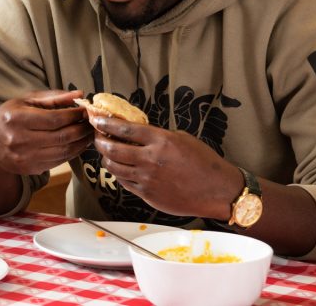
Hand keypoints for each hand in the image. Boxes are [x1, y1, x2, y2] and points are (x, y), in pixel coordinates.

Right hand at [0, 90, 92, 176]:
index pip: (54, 119)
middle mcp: (19, 140)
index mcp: (16, 118)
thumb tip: (79, 94)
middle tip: (91, 122)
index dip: (74, 115)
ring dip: (81, 142)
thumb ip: (52, 97)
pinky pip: (59, 161)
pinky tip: (77, 144)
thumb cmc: (8, 118)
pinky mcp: (31, 169)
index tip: (85, 111)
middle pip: (61, 136)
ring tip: (88, 133)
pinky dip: (72, 153)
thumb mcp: (24, 101)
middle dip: (81, 129)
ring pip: (63, 151)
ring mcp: (25, 157)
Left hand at [90, 116, 242, 219]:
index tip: (97, 120)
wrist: (218, 190)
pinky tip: (120, 168)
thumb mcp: (182, 139)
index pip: (125, 129)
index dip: (107, 124)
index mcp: (161, 141)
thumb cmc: (204, 162)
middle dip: (100, 141)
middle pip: (113, 149)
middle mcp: (151, 159)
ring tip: (106, 153)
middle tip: (97, 137)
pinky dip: (119, 174)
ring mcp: (147, 179)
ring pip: (115, 167)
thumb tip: (136, 133)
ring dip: (106, 158)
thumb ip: (158, 136)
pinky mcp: (148, 194)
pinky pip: (124, 182)